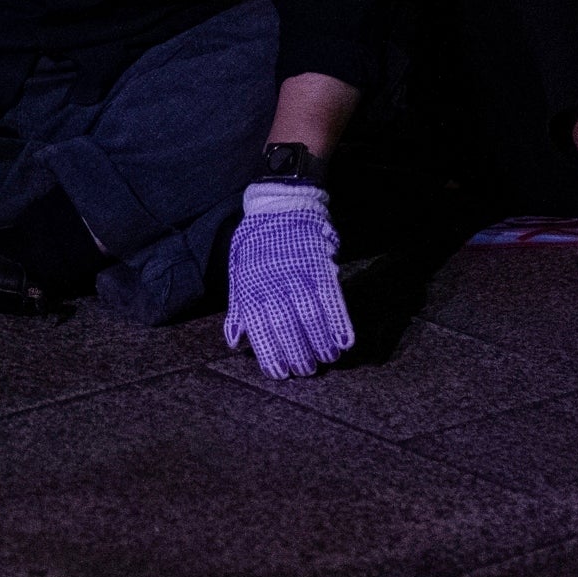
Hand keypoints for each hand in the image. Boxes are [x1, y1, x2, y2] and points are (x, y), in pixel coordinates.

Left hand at [222, 184, 353, 379]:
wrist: (280, 203)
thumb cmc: (257, 241)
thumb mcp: (237, 270)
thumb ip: (238, 307)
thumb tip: (234, 340)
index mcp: (250, 286)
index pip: (260, 329)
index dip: (272, 354)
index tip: (281, 373)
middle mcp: (273, 283)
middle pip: (286, 327)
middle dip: (298, 354)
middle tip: (306, 370)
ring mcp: (298, 273)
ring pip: (310, 316)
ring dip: (320, 343)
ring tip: (326, 359)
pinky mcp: (320, 265)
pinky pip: (331, 299)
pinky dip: (339, 323)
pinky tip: (344, 342)